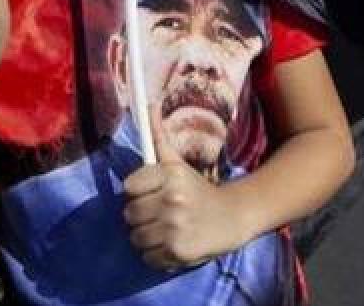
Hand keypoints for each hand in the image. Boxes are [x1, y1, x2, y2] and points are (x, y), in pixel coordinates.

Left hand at [123, 109, 247, 269]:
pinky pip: (148, 257)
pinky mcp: (178, 252)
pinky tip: (171, 244)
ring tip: (163, 230)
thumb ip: (159, 137)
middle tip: (158, 214)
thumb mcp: (178, 163)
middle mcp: (172, 200)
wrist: (234, 217)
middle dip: (140, 216)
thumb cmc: (199, 189)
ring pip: (135, 237)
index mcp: (170, 176)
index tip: (150, 194)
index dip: (137, 192)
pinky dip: (156, 255)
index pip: (129, 187)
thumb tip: (148, 106)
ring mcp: (175, 228)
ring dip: (146, 237)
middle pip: (129, 214)